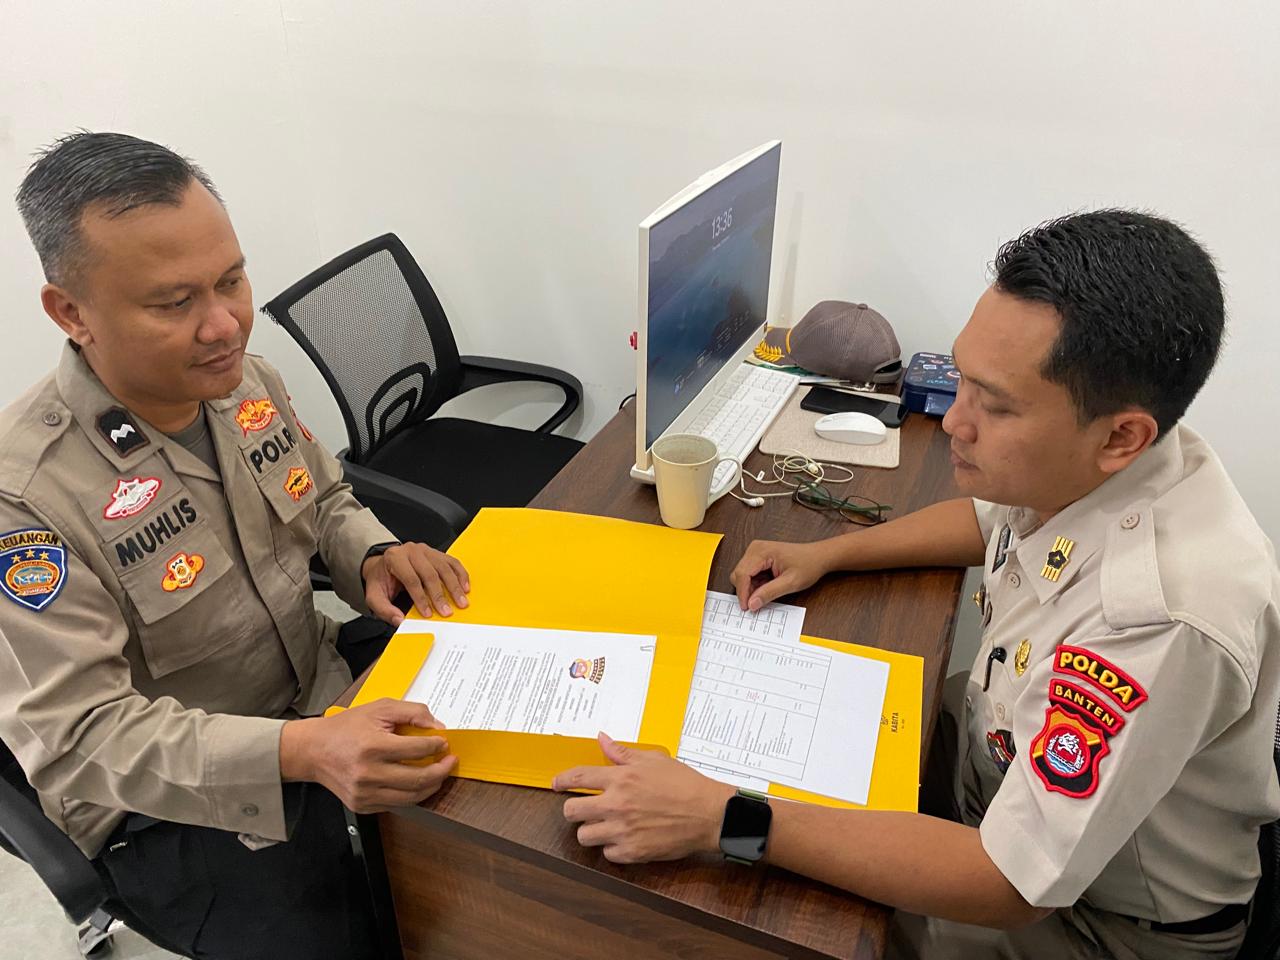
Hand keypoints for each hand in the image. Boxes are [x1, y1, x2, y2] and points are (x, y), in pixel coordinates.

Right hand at [280, 698, 457, 812]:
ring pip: (411, 797)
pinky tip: (417, 782)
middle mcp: (368, 773)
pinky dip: (412, 795)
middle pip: (419, 779)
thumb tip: (438, 727)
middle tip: (450, 761)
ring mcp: (364, 793)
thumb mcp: (379, 708)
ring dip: (431, 785)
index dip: (437, 745)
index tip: (444, 742)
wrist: (313, 750)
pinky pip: (396, 804)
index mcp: (372, 746)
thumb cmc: (346, 727)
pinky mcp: (362, 805)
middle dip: (442, 770)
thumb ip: (412, 713)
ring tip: (439, 773)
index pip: (418, 750)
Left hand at [363, 542, 470, 622]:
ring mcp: (426, 550)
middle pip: (429, 573)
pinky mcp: (437, 553)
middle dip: (439, 595)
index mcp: (395, 558)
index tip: (428, 613)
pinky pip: (452, 562)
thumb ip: (384, 610)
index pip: (411, 579)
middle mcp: (411, 551)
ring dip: (454, 586)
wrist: (384, 564)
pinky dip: (461, 575)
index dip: (421, 598)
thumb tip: (399, 620)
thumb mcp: (374, 596)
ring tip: (460, 601)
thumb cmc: (382, 579)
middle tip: (446, 611)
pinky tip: (464, 587)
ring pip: (444, 567)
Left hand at [552, 732, 733, 863]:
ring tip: (604, 826)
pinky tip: (623, 838)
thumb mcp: (654, 760)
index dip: (562, 780)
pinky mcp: (632, 852)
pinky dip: (612, 848)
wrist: (709, 813)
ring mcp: (623, 830)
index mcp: (621, 778)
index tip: (556, 784)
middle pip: (571, 811)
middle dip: (574, 809)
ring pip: (584, 836)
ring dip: (591, 831)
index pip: (578, 777)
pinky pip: (606, 853)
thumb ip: (623, 753)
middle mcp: (616, 804)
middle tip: (584, 809)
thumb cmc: (685, 784)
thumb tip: (602, 739)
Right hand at [729, 539, 831, 610]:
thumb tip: (752, 603)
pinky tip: (767, 586)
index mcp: (762, 551)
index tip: (747, 607)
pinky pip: (748, 574)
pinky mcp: (757, 557)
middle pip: (739, 574)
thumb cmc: (808, 565)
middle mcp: (755, 549)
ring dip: (750, 588)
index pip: (743, 574)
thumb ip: (769, 593)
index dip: (743, 593)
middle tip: (758, 603)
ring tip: (768, 591)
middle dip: (746, 591)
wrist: (818, 557)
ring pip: (742, 575)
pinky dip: (754, 584)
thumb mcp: (791, 583)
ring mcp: (755, 552)